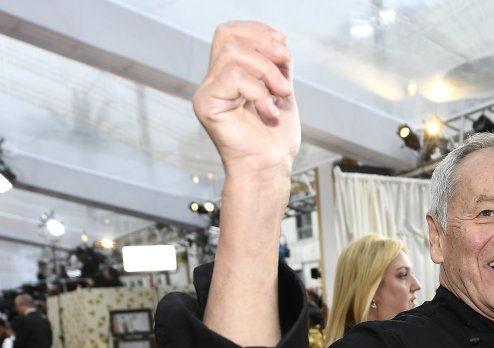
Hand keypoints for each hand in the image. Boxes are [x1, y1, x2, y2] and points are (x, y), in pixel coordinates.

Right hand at [194, 21, 300, 184]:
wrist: (269, 170)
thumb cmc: (274, 141)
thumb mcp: (282, 91)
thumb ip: (278, 66)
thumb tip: (279, 42)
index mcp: (228, 76)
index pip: (231, 33)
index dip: (258, 32)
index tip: (284, 48)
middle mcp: (213, 81)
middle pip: (227, 36)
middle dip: (263, 44)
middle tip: (285, 62)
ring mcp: (207, 92)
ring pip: (232, 54)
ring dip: (267, 71)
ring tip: (282, 93)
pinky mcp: (206, 105)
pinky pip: (234, 78)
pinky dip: (260, 92)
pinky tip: (270, 112)